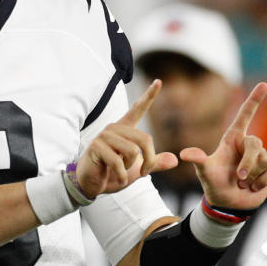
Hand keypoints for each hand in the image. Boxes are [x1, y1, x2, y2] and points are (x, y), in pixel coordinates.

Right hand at [75, 80, 178, 197]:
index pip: (138, 109)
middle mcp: (115, 128)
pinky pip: (118, 161)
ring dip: (131, 168)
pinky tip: (118, 179)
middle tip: (144, 172)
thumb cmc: (113, 174)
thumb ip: (154, 163)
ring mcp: (105, 136)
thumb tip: (175, 160)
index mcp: (125, 129)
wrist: (91, 184)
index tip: (159, 81)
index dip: (149, 95)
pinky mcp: (96, 146)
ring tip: (122, 172)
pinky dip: (122, 175)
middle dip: (149, 160)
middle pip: (145, 139)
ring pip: (133, 151)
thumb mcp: (137, 169)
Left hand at [179, 82, 266, 210]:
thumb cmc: (214, 184)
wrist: (228, 204)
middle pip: (256, 144)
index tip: (264, 83)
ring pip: (264, 160)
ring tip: (242, 183)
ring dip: (252, 176)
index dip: (254, 99)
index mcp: (233, 139)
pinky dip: (261, 182)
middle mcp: (248, 145)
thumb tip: (184, 154)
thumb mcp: (205, 172)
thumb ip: (198, 161)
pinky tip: (253, 187)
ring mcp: (261, 157)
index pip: (245, 115)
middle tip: (239, 177)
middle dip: (248, 163)